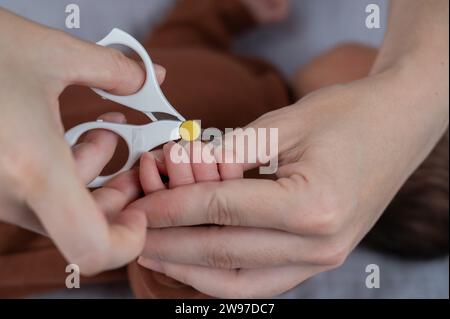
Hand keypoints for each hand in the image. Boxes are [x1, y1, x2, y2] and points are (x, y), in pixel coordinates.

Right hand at [0, 9, 164, 274]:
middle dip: (118, 190)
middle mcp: (8, 194)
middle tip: (134, 153)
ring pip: (61, 206)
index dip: (127, 241)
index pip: (90, 248)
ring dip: (91, 174)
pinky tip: (68, 135)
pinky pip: (37, 194)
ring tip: (100, 131)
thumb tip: (149, 74)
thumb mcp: (54, 53)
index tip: (141, 210)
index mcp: (33, 168)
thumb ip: (114, 69)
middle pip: (83, 223)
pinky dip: (64, 173)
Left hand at [132, 67, 447, 296]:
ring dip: (191, 270)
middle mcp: (320, 244)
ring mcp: (323, 258)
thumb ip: (232, 152)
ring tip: (155, 255)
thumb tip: (185, 171)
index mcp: (312, 205)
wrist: (399, 125)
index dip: (171, 208)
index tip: (138, 206)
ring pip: (240, 282)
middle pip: (225, 252)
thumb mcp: (285, 123)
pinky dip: (224, 277)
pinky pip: (262, 281)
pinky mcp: (319, 258)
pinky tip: (197, 263)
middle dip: (171, 243)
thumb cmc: (349, 115)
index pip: (221, 211)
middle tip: (134, 235)